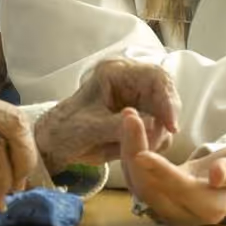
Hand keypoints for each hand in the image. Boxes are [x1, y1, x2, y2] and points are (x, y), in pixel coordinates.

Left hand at [34, 57, 180, 172]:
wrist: (54, 146)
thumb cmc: (65, 131)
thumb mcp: (89, 128)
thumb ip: (118, 126)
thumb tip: (152, 126)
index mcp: (117, 74)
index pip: (155, 78)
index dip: (168, 100)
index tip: (171, 126)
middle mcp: (132, 83)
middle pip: (167, 96)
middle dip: (164, 121)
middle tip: (155, 144)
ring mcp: (139, 102)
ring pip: (166, 116)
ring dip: (159, 135)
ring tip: (138, 150)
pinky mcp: (142, 120)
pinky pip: (160, 131)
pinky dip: (155, 143)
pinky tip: (138, 151)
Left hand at [119, 109, 225, 225]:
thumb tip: (216, 175)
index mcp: (210, 208)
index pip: (179, 190)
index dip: (160, 173)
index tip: (141, 153)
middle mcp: (185, 217)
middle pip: (152, 190)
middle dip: (135, 155)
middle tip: (129, 119)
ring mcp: (169, 214)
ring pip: (139, 187)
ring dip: (128, 153)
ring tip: (128, 121)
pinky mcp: (158, 205)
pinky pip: (138, 183)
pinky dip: (130, 159)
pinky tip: (129, 134)